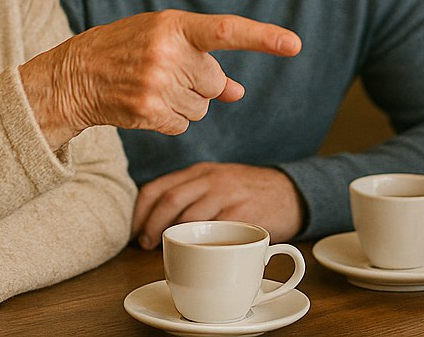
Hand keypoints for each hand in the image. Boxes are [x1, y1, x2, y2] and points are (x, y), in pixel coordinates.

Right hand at [21, 10, 301, 147]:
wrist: (75, 75)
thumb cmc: (126, 50)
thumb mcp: (165, 42)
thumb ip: (205, 60)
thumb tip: (239, 91)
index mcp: (174, 26)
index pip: (226, 30)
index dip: (263, 37)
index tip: (294, 44)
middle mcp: (168, 53)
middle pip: (215, 82)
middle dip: (200, 83)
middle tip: (167, 73)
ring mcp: (157, 84)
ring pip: (201, 107)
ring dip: (185, 103)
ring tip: (152, 87)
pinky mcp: (148, 111)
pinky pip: (183, 125)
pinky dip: (170, 120)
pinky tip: (146, 105)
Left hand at [133, 163, 303, 249]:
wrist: (290, 193)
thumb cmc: (247, 193)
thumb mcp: (217, 181)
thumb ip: (191, 193)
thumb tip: (152, 221)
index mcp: (200, 171)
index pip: (157, 187)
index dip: (139, 211)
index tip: (133, 229)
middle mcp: (212, 179)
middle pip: (169, 201)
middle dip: (150, 226)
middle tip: (144, 243)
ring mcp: (228, 195)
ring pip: (189, 217)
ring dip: (172, 238)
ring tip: (167, 250)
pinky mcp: (243, 214)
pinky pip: (214, 232)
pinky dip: (200, 245)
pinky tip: (196, 253)